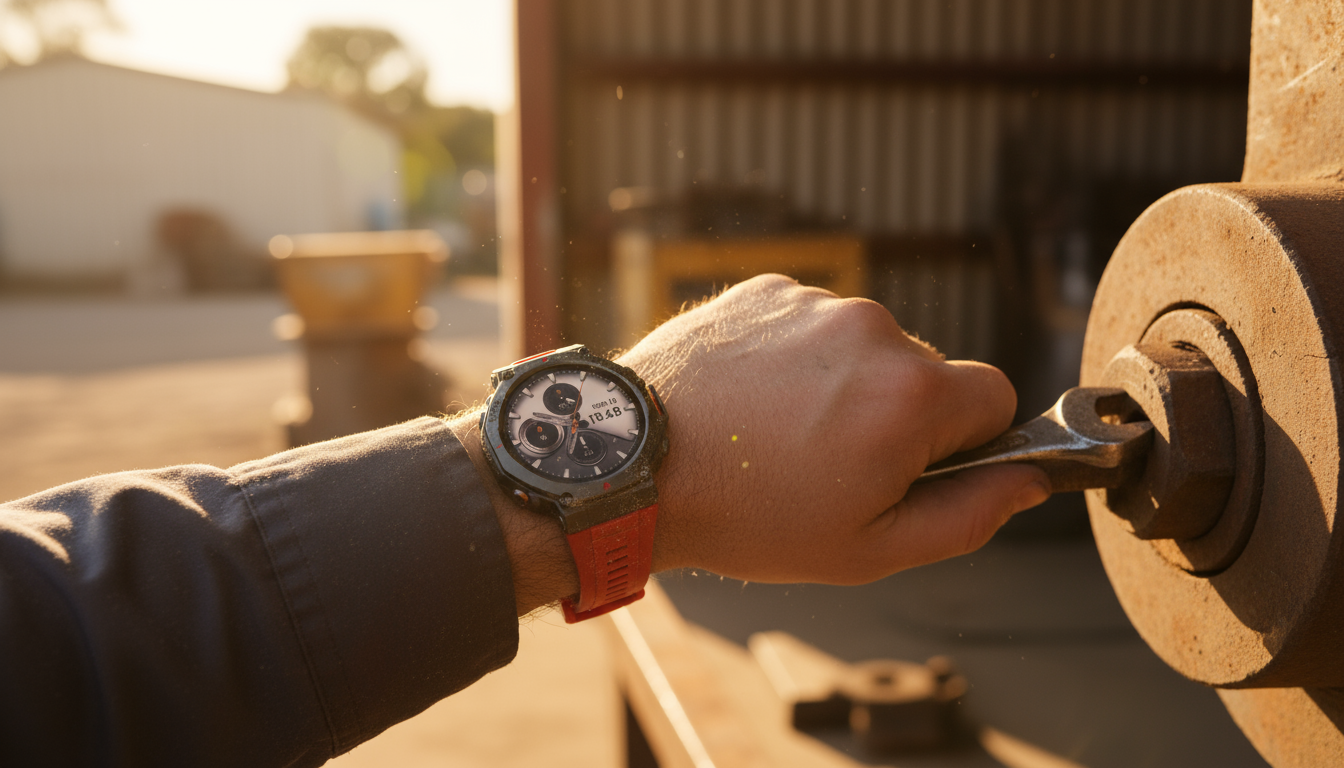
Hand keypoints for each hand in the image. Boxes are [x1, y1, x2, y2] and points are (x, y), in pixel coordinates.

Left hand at [618, 274, 1049, 584]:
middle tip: (831, 464)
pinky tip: (753, 401)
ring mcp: (812, 302)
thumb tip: (1028, 481)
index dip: (966, 443)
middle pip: (926, 372)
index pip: (994, 397)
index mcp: (910, 393)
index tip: (916, 468)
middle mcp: (871, 328)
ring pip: (865, 346)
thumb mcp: (870, 548)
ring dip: (843, 385)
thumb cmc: (746, 516)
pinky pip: (810, 324)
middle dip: (897, 416)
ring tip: (779, 435)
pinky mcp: (765, 290)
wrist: (633, 467)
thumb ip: (969, 514)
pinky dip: (795, 358)